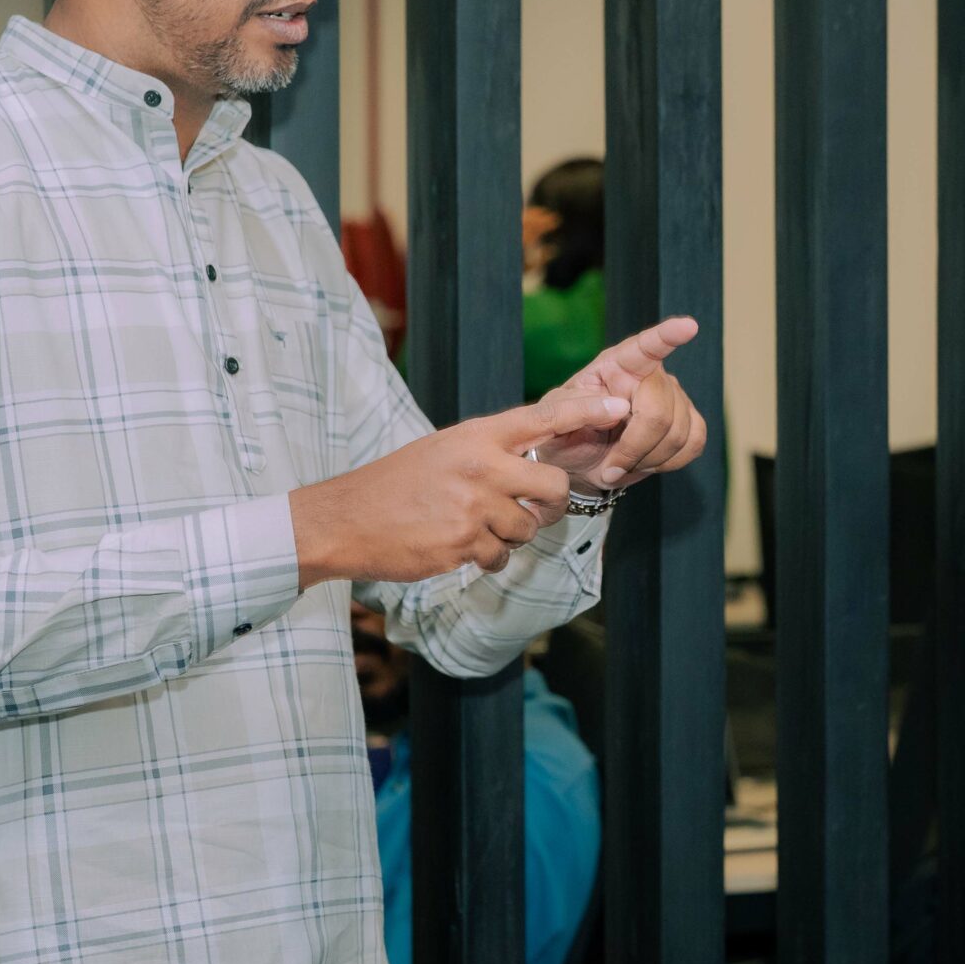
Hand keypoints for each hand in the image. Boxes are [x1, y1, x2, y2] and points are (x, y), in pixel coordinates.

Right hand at [290, 394, 628, 585]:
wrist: (345, 520)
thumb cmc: (395, 483)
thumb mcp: (443, 450)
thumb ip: (488, 452)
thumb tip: (533, 464)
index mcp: (475, 436)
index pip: (542, 418)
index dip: (585, 413)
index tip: (619, 406)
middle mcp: (480, 467)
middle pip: (551, 486)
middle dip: (548, 503)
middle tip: (531, 507)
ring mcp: (473, 507)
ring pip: (527, 529)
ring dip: (510, 535)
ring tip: (473, 526)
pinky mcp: (464, 544)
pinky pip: (501, 556)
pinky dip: (488, 557)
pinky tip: (457, 546)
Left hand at [536, 315, 709, 491]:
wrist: (579, 463)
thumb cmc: (563, 433)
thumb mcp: (552, 418)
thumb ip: (576, 408)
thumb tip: (620, 407)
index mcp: (615, 365)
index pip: (644, 346)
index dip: (668, 336)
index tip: (688, 326)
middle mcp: (649, 375)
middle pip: (660, 410)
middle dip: (636, 447)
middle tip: (610, 466)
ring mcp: (673, 397)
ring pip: (678, 433)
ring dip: (647, 459)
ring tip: (622, 462)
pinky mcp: (688, 422)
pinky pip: (694, 443)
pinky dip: (669, 461)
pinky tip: (646, 461)